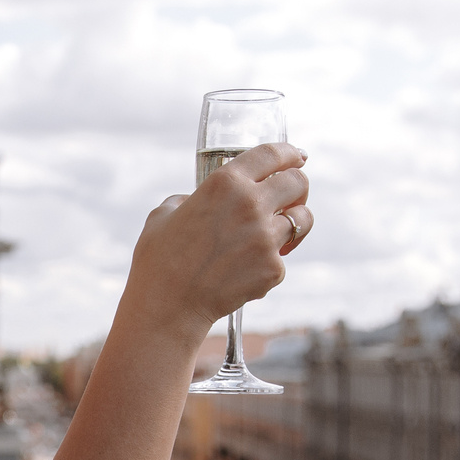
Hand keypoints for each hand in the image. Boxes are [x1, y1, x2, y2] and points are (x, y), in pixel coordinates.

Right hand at [125, 143, 309, 337]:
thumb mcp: (165, 214)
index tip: (298, 157)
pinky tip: (245, 272)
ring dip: (293, 225)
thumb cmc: (158, 260)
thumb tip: (198, 200)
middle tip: (290, 199)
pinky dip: (268, 264)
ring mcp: (266, 238)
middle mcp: (251, 205)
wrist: (167, 306)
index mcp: (225, 183)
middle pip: (298, 183)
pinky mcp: (273, 268)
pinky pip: (282, 258)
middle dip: (298, 189)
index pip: (272, 154)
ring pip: (302, 220)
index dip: (290, 153)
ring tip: (274, 236)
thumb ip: (190, 198)